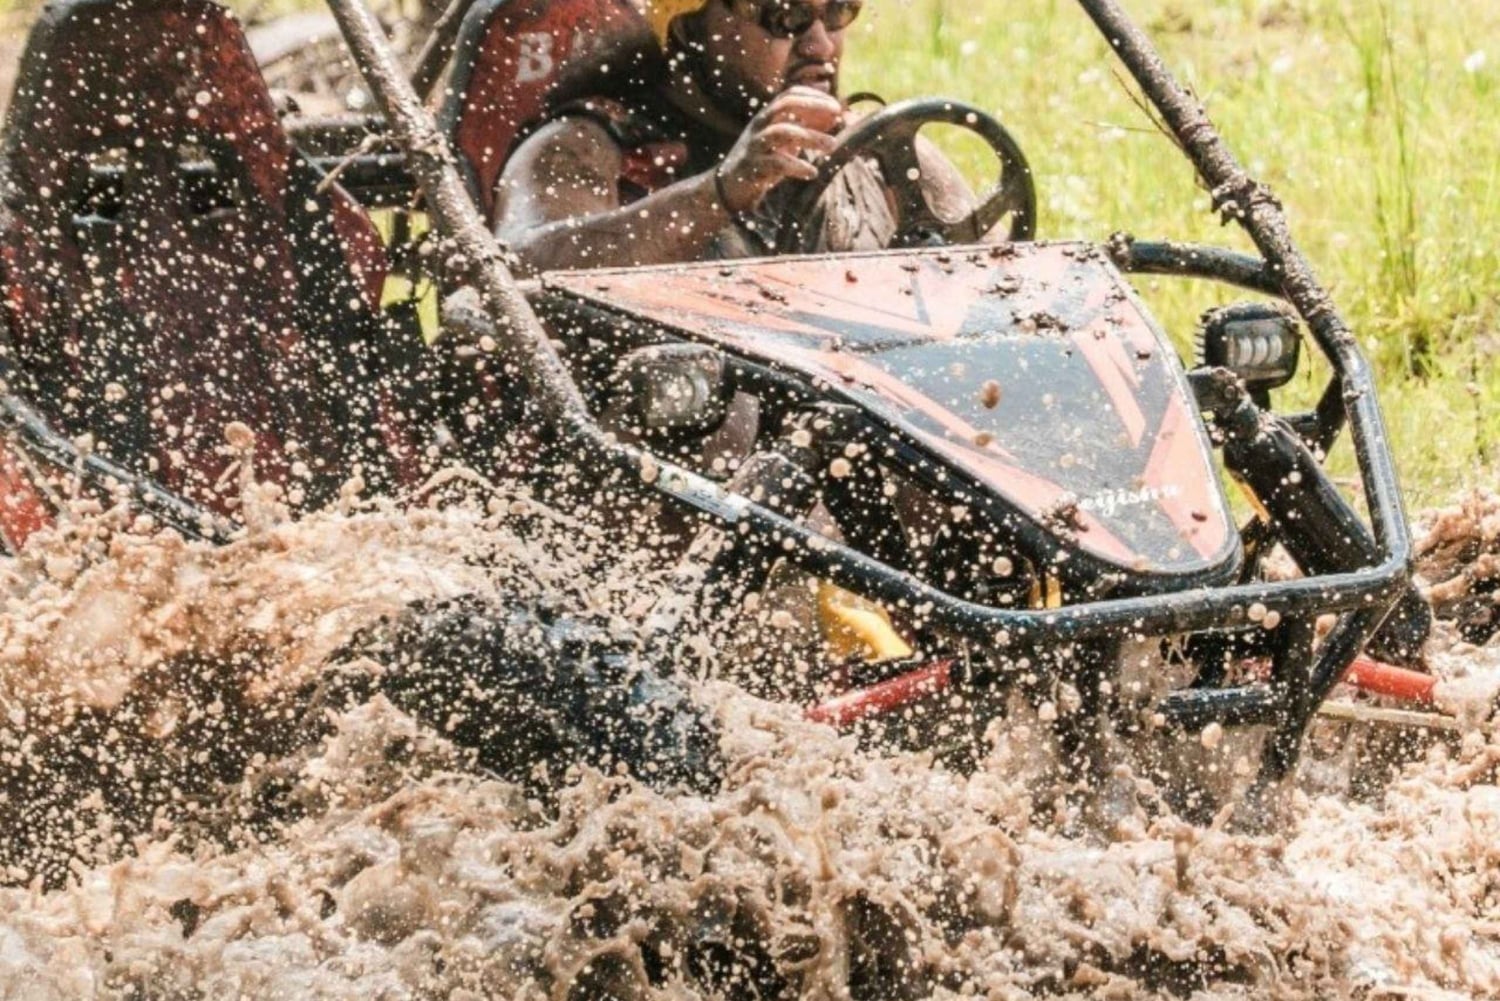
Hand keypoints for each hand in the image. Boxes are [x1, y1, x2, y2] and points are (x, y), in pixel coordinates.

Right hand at [715, 86, 843, 214]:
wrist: (729, 186)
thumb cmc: (763, 160)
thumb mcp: (785, 141)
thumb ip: (807, 126)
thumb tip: (838, 114)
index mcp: (767, 116)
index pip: (790, 95)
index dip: (813, 96)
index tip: (836, 106)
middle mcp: (760, 125)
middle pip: (786, 105)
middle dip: (813, 106)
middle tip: (837, 116)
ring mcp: (755, 145)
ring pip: (783, 132)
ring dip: (811, 137)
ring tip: (832, 145)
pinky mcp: (753, 167)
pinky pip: (776, 163)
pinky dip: (797, 166)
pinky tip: (812, 172)